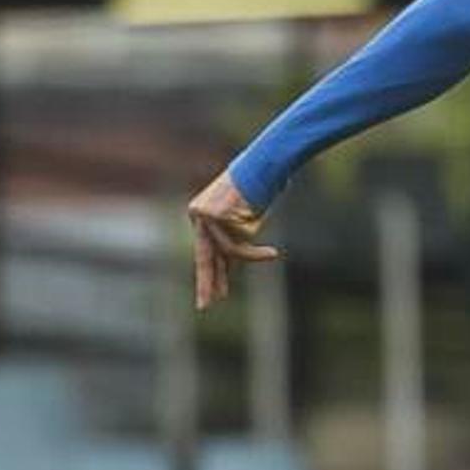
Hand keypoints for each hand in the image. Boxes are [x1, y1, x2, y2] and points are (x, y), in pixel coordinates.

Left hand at [186, 171, 278, 309]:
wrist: (264, 162)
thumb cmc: (260, 186)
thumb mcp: (243, 219)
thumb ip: (232, 239)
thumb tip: (229, 265)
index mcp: (199, 214)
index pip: (204, 251)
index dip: (212, 275)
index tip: (214, 295)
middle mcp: (197, 215)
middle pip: (203, 257)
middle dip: (208, 283)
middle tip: (204, 307)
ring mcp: (205, 216)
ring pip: (228, 251)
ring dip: (251, 254)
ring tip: (273, 254)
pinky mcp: (217, 217)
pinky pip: (240, 244)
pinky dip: (256, 251)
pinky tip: (273, 252)